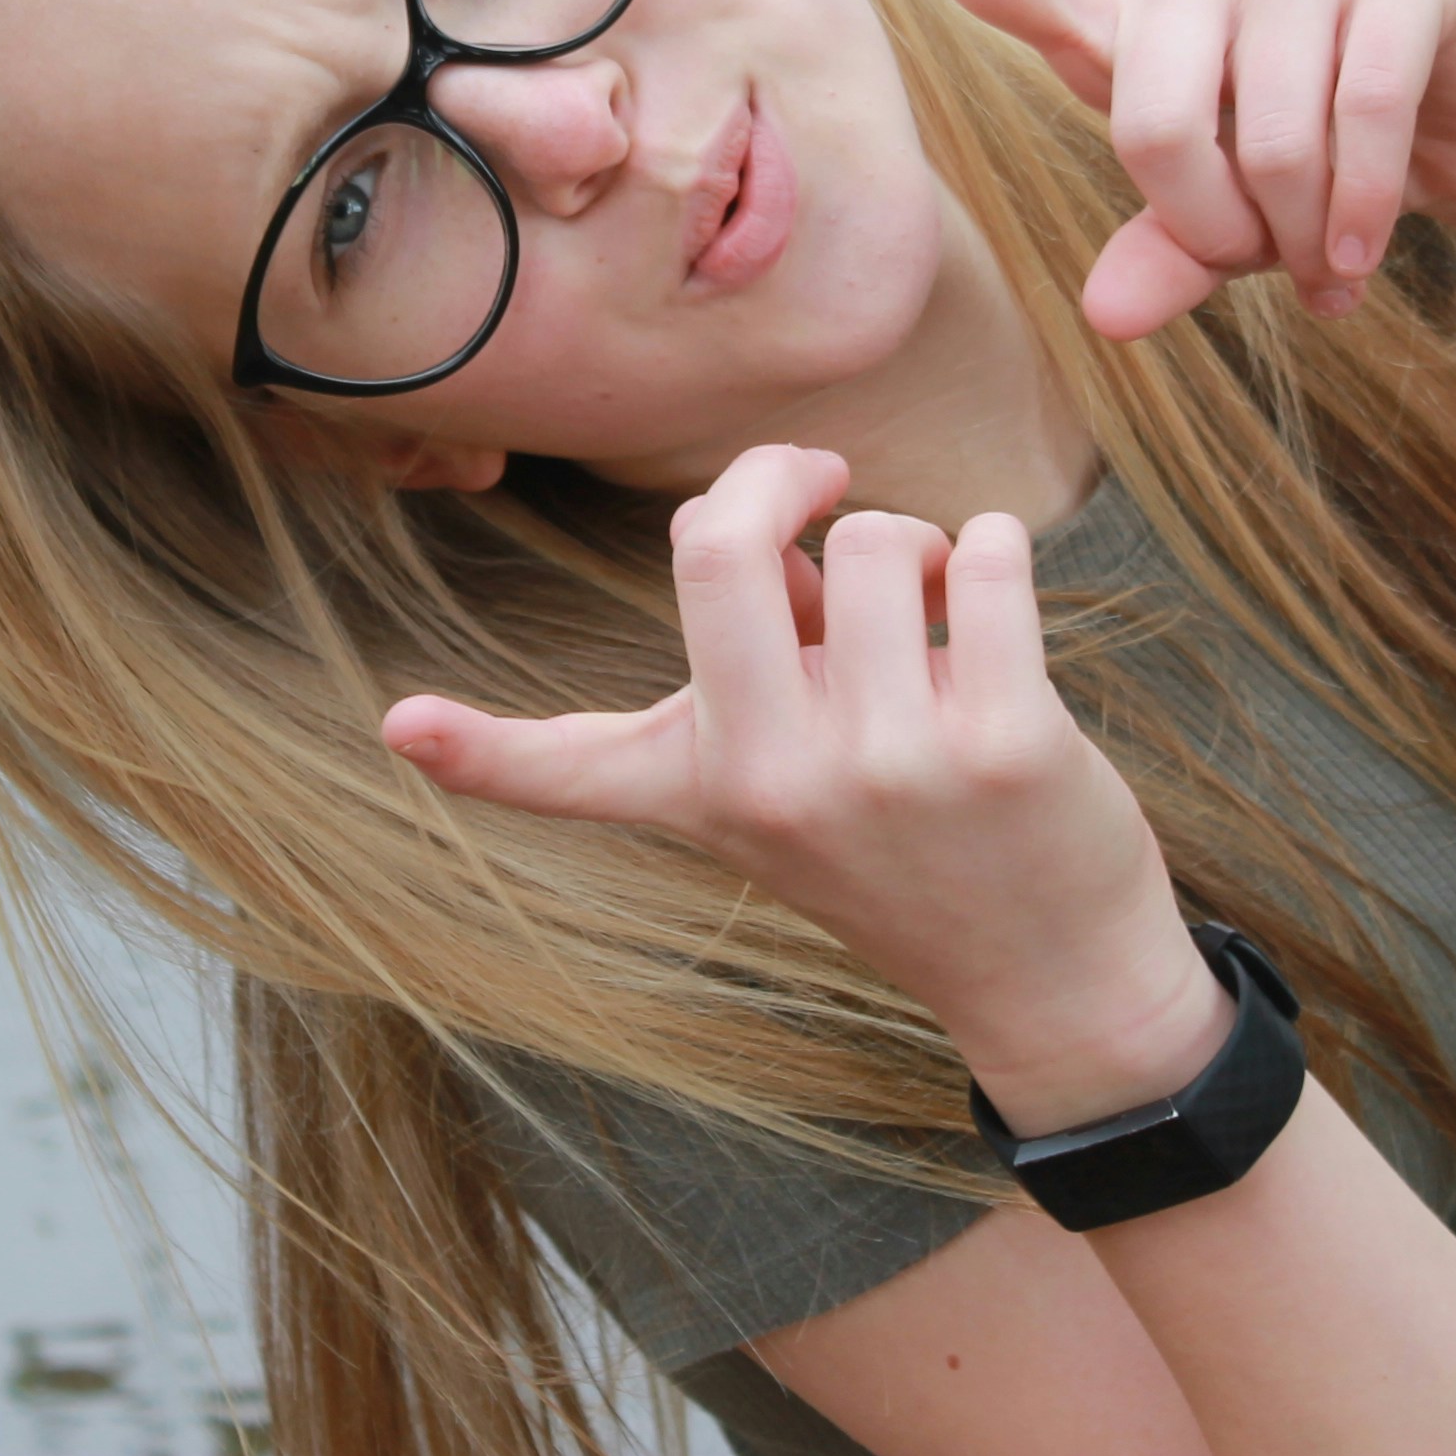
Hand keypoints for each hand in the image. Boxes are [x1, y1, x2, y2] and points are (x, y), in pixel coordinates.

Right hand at [382, 446, 1229, 1124]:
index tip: (400, 726)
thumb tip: (769, 528)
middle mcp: (777, 781)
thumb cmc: (912, 848)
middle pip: (723, 546)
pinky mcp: (1006, 745)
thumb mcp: (789, 782)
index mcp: (705, 788)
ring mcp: (890, 766)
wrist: (1054, 978)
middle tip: (824, 483)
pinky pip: (983, 557)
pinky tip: (995, 610)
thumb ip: (759, 652)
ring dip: (913, 542)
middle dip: (782, 476)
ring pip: (877, 537)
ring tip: (932, 616)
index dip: (471, 749)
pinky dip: (994, 546)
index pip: (565, 770)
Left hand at [842, 0, 1455, 340]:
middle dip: (1206, 224)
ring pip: (1268, 124)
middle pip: (1148, 114)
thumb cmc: (1305, 186)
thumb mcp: (1221, 236)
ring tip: (1323, 264)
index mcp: (1124, 31)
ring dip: (1299, 227)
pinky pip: (1365, 102)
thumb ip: (1160, 260)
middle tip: (1254, 265)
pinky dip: (1366, 201)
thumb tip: (1106, 317)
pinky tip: (1365, 253)